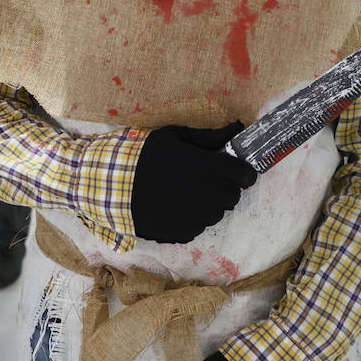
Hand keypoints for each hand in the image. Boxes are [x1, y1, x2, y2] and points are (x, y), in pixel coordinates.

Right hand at [131, 123, 255, 242]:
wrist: (114, 185)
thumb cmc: (145, 155)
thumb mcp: (176, 136)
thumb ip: (210, 136)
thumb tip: (238, 127)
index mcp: (210, 168)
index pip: (246, 175)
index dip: (242, 172)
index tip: (233, 169)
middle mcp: (209, 195)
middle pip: (233, 196)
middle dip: (224, 187)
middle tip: (203, 179)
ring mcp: (197, 217)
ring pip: (217, 213)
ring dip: (209, 204)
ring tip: (184, 192)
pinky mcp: (185, 233)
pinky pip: (199, 226)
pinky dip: (192, 217)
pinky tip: (173, 205)